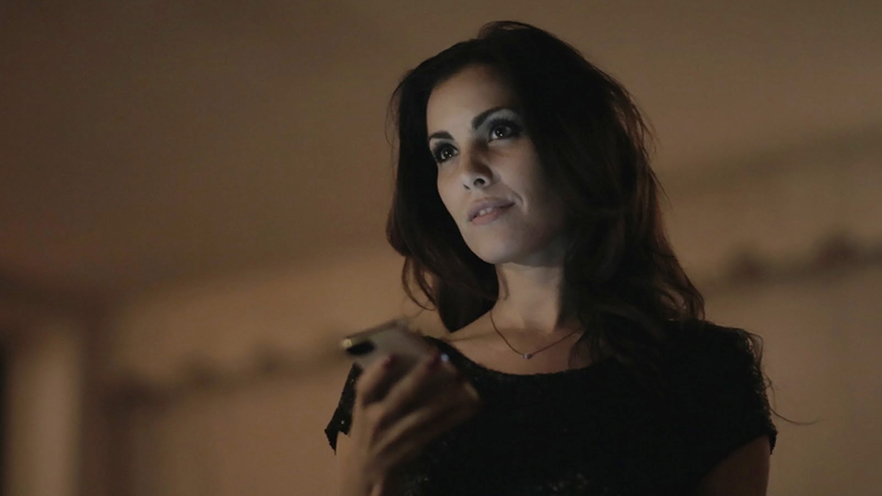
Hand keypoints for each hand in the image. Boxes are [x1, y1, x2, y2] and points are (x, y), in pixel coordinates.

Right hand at [343, 349, 481, 491]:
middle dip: (419, 376)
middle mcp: (378, 420)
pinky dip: (455, 415)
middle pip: (399, 396)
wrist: (366, 468)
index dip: (378, 372)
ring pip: (424, 414)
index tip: (393, 356)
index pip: (365, 387)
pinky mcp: (414, 445)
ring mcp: (397, 435)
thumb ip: (377, 385)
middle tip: (437, 357)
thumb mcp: (364, 407)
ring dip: (445, 396)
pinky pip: (438, 428)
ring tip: (461, 379)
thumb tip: (405, 353)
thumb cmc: (368, 427)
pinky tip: (471, 403)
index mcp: (363, 405)